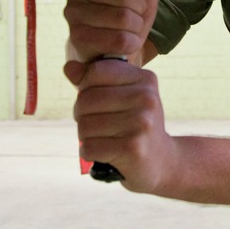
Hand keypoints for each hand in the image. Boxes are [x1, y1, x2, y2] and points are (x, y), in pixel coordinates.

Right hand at [63, 0, 157, 62]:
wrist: (116, 46)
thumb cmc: (128, 8)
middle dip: (139, 5)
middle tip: (136, 11)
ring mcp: (73, 13)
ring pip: (122, 17)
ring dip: (136, 25)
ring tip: (130, 27)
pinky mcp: (78, 38)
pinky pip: (119, 40)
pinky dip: (131, 42)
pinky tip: (126, 41)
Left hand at [65, 58, 176, 193]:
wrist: (160, 160)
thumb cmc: (134, 123)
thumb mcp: (121, 94)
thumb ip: (94, 79)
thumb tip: (69, 67)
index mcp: (145, 79)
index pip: (96, 71)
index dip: (84, 87)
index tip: (93, 100)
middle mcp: (146, 98)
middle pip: (86, 99)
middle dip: (81, 114)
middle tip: (94, 122)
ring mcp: (141, 123)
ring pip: (84, 125)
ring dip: (85, 135)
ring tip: (101, 137)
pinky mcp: (132, 148)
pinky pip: (89, 147)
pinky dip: (89, 152)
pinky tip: (103, 152)